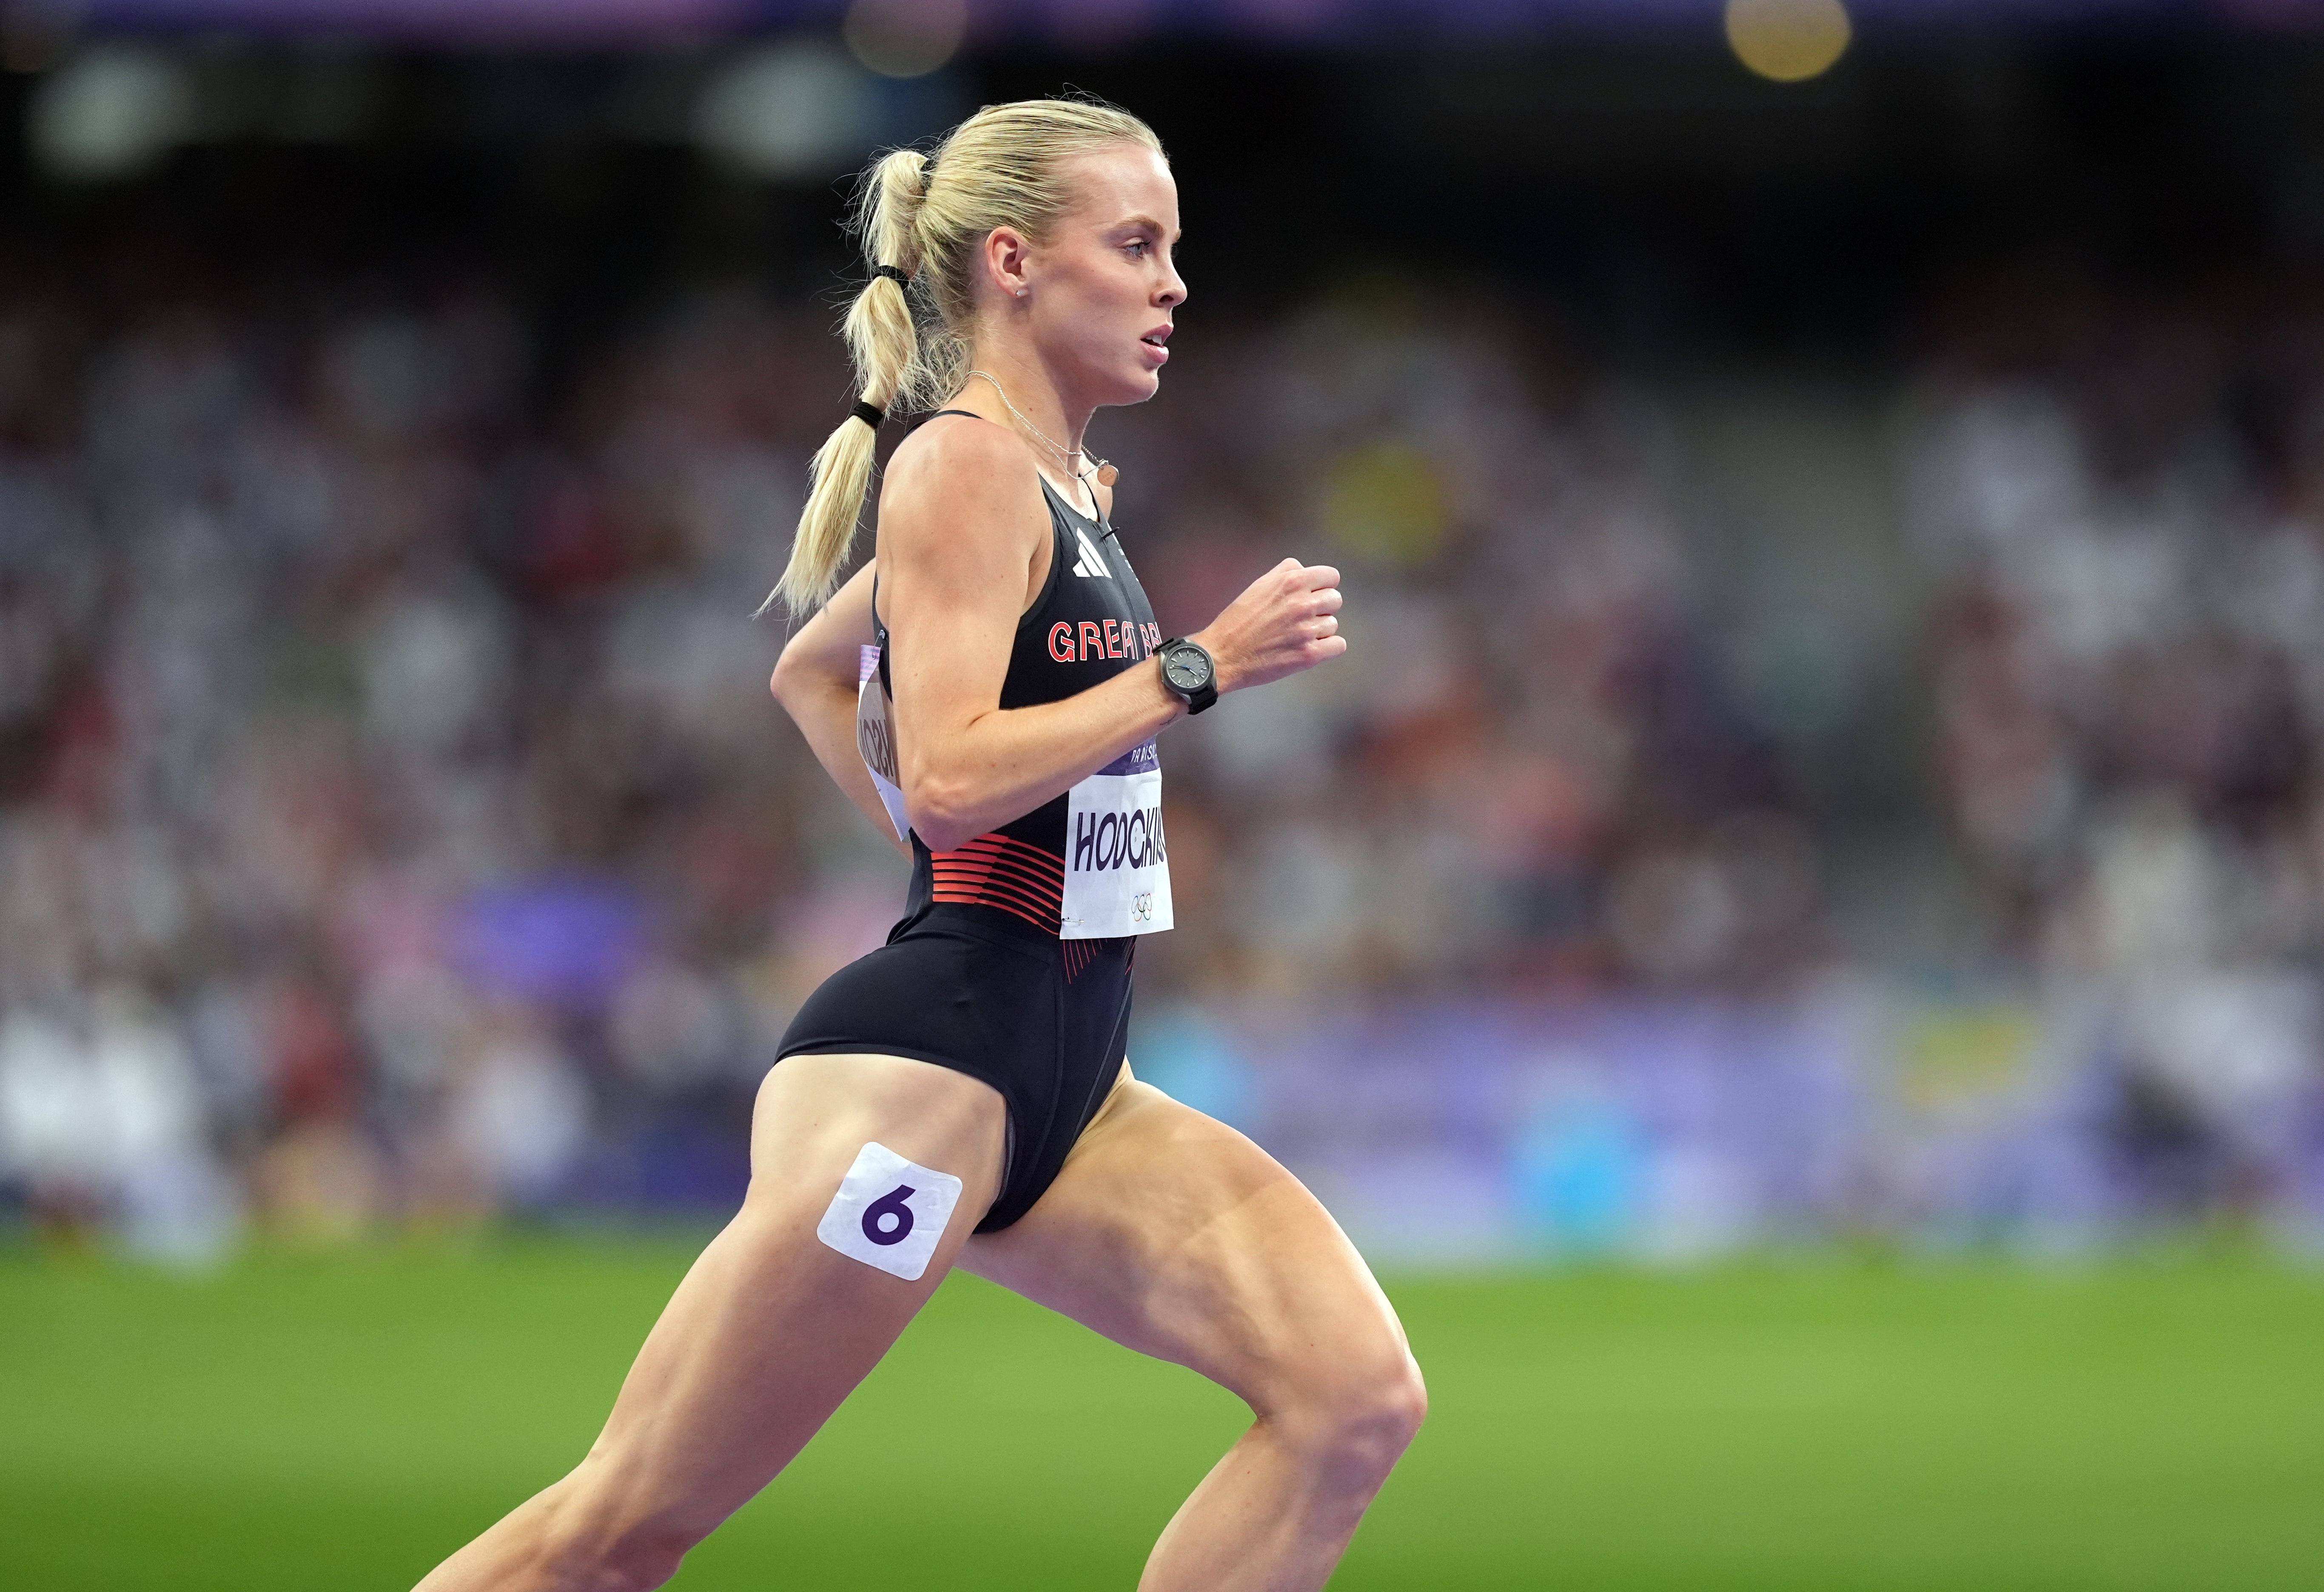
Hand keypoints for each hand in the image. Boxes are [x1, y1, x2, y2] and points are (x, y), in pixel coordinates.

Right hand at [1192, 558, 1344, 694]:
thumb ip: (1286, 573)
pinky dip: (1327, 647)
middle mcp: (1302, 604)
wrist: (1223, 655)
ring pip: (1333, 624)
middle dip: (1321, 608)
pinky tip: (1309, 647)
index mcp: (1291, 582)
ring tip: (1296, 635)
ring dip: (1319, 630)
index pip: (1331, 576)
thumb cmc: (1238, 621)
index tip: (1313, 595)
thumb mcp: (1259, 585)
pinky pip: (1338, 645)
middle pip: (1335, 600)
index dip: (1323, 586)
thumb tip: (1307, 571)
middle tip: (1302, 618)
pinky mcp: (1309, 655)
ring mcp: (1307, 630)